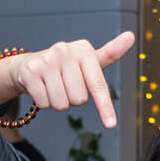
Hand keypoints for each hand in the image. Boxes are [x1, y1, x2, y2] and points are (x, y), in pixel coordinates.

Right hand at [3, 32, 134, 128]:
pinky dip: (44, 102)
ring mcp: (47, 60)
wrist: (28, 65)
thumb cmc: (64, 66)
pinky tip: (41, 88)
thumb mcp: (87, 60)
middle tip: (65, 85)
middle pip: (79, 99)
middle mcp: (65, 50)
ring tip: (53, 86)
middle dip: (73, 98)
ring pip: (61, 103)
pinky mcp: (31, 71)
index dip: (105, 107)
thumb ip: (110, 53)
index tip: (111, 124)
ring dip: (58, 102)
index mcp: (83, 49)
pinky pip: (44, 103)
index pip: (98, 84)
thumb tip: (131, 36)